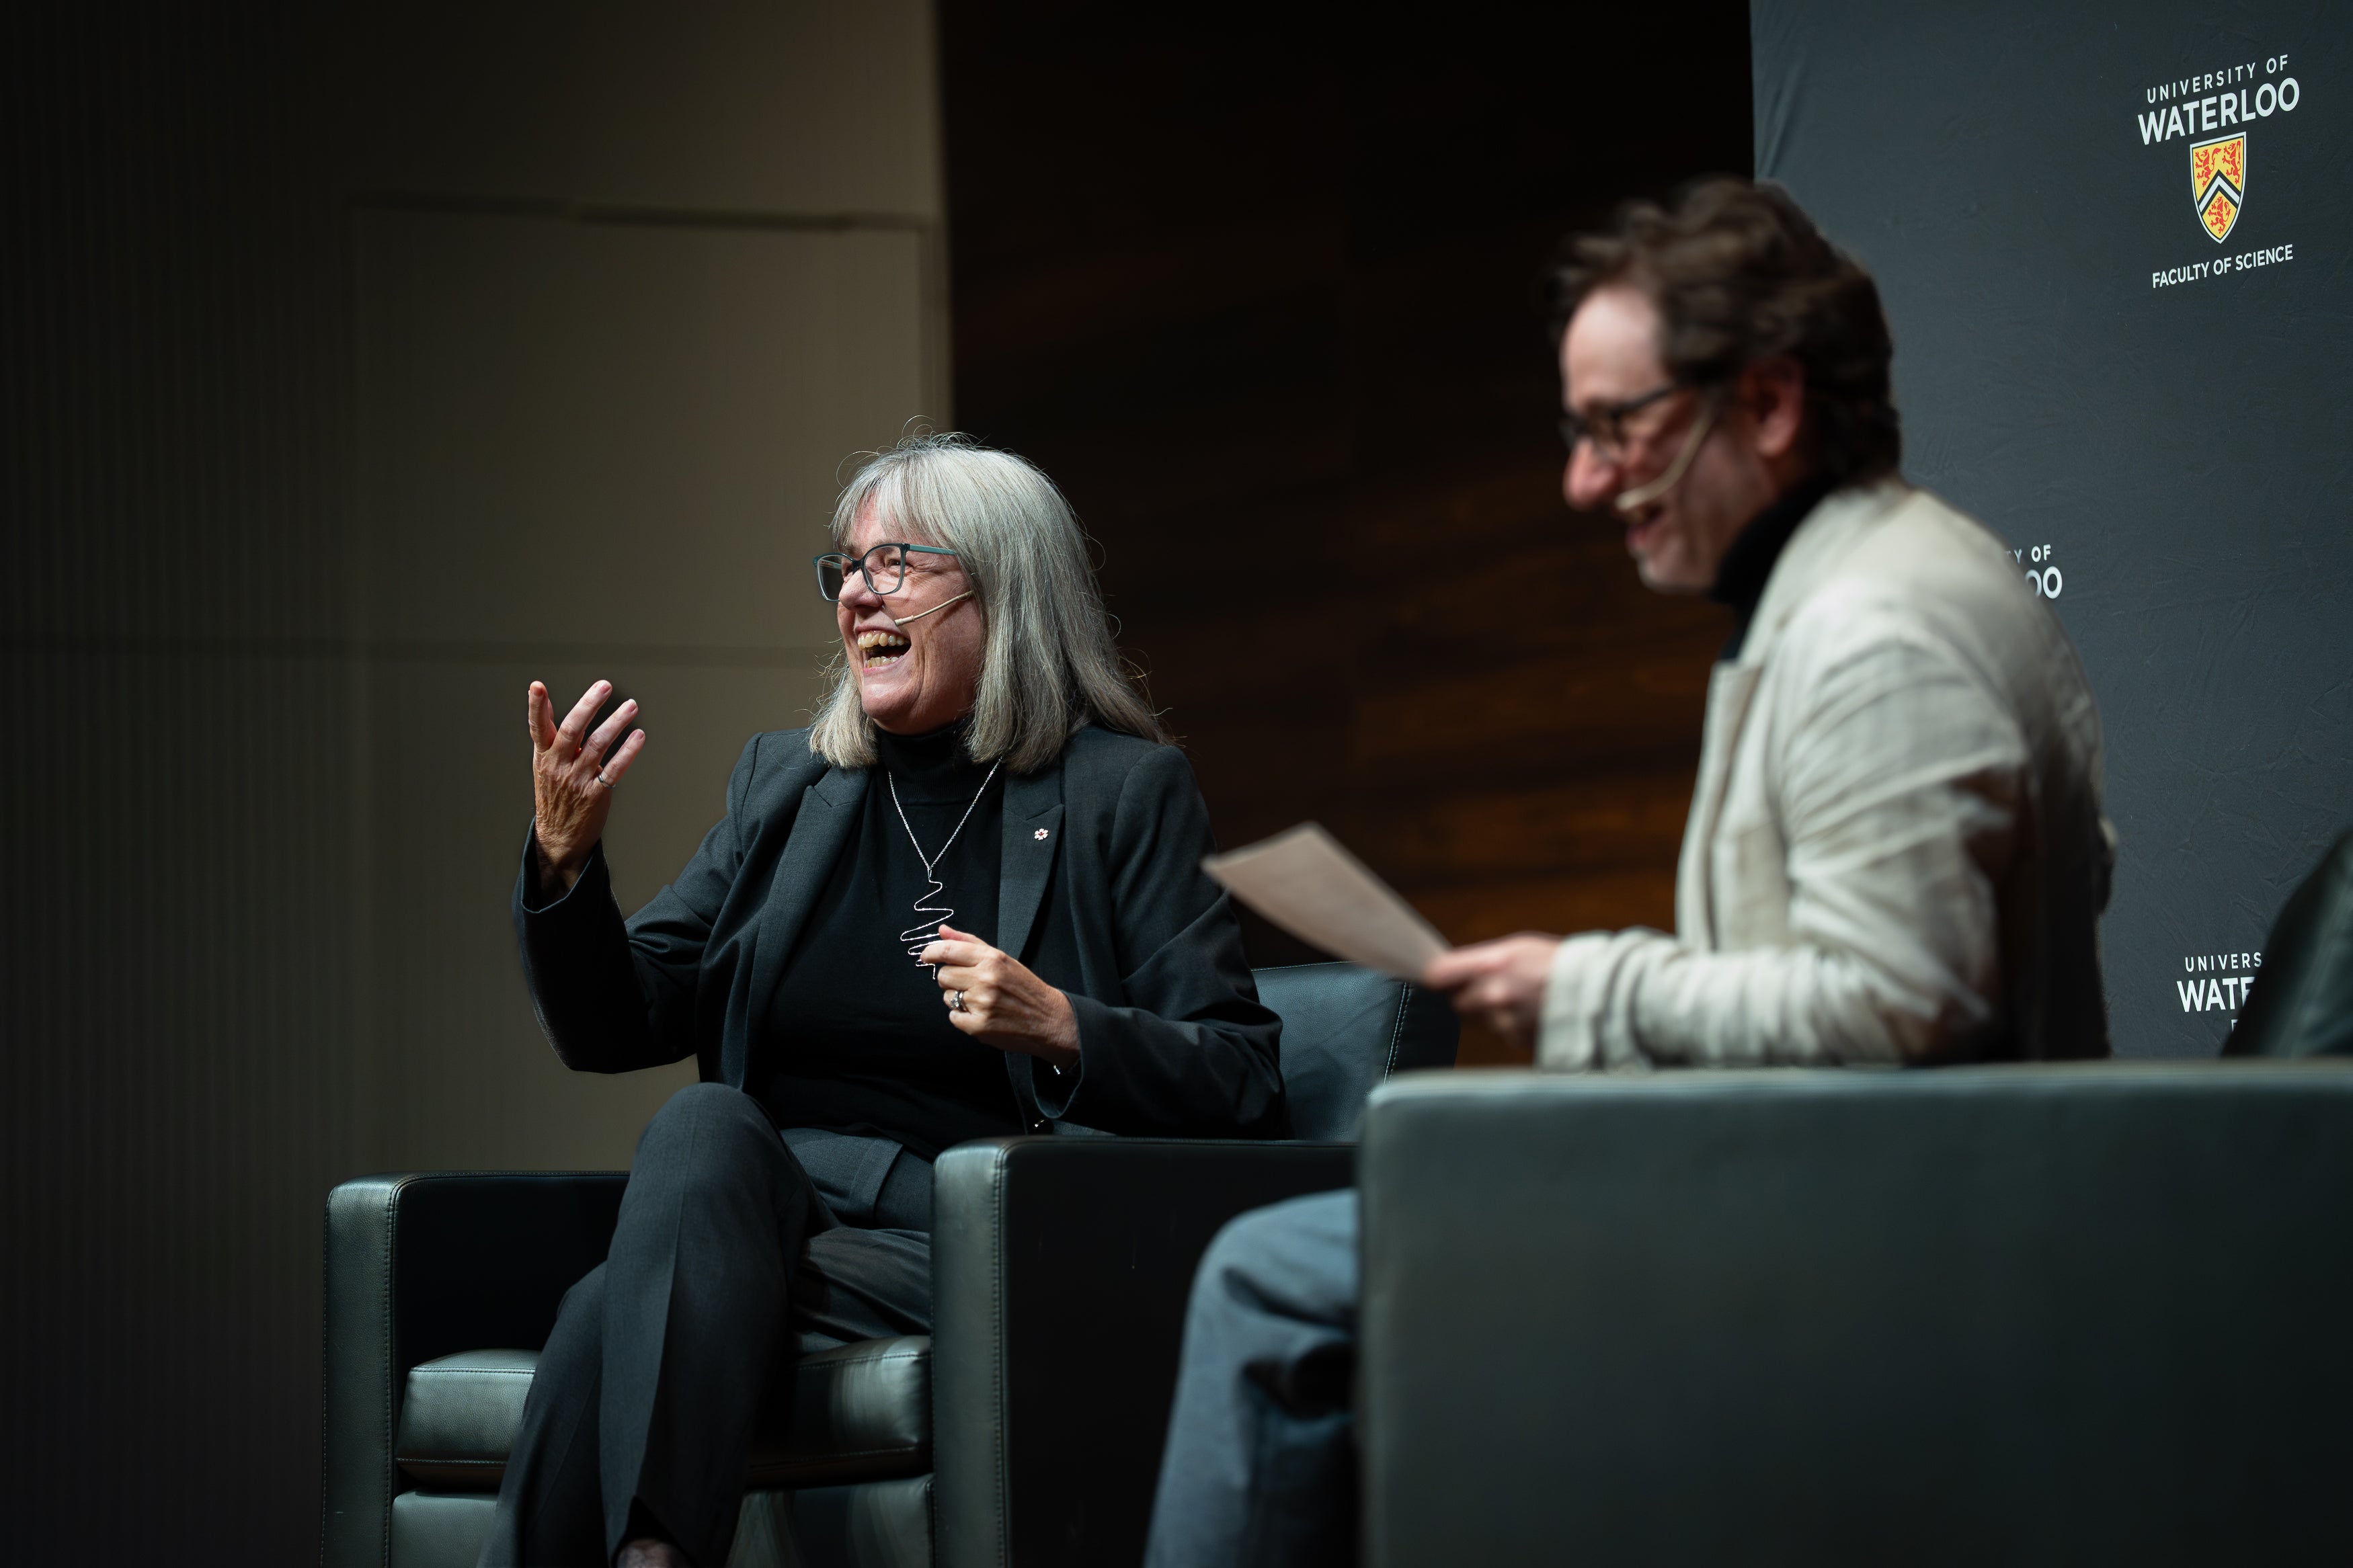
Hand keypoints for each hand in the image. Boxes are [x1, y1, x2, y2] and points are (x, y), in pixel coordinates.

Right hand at [528, 679, 645, 892]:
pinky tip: (638, 737)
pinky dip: (628, 751)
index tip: (537, 686)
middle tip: (604, 686)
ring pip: (597, 746)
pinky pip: (614, 769)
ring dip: (616, 723)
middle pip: (571, 730)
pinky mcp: (595, 794)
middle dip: (588, 706)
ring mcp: (577, 780)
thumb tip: (542, 700)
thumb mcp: (544, 763)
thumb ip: (548, 733)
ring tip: (631, 706)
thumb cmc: (554, 793)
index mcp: (544, 755)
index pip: (537, 727)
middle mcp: (558, 765)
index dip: (536, 707)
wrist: (558, 835)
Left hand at [919, 923, 1079, 1068]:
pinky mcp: (979, 1026)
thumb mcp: (1002, 958)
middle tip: (969, 983)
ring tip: (980, 1000)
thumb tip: (942, 930)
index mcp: (991, 959)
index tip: (926, 956)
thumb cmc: (1024, 987)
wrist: (1048, 1019)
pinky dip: (963, 1017)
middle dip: (951, 979)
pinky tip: (982, 1014)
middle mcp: (985, 979)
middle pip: (943, 975)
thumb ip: (970, 942)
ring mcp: (981, 1004)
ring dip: (958, 999)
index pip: (948, 950)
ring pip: (947, 997)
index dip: (930, 953)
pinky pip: (953, 1017)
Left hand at [1424, 934, 1562, 1050]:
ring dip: (1491, 1013)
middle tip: (1488, 989)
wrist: (1597, 993)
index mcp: (1491, 964)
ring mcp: (1504, 1021)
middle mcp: (1493, 994)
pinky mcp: (1515, 1040)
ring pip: (1480, 1020)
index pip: (1439, 975)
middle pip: (1457, 1002)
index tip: (1437, 980)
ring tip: (1520, 999)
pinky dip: (1510, 1025)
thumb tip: (1454, 972)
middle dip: (1467, 997)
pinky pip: (1501, 1033)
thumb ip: (1482, 961)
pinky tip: (1530, 1013)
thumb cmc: (1559, 964)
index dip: (1436, 979)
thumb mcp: (1519, 947)